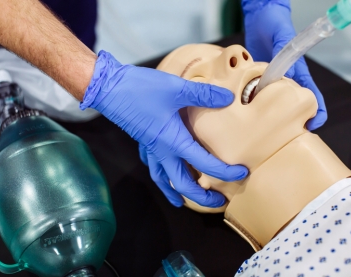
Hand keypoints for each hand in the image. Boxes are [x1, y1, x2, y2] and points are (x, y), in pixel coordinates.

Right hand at [81, 51, 247, 206]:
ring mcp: (150, 148)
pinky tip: (162, 171)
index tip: (241, 174)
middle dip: (200, 197)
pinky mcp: (142, 141)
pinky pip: (152, 164)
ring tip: (182, 203)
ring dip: (175, 192)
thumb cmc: (141, 90)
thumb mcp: (176, 88)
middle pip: (181, 183)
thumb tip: (228, 98)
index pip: (204, 164)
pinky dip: (159, 173)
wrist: (108, 89)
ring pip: (162, 178)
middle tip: (217, 202)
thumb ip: (204, 94)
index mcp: (173, 141)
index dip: (224, 172)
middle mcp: (162, 150)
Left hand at [241, 0, 326, 129]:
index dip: (316, 112)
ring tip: (267, 131)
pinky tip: (248, 114)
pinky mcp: (258, 77)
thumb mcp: (281, 37)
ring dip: (273, 116)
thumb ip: (285, 53)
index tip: (313, 126)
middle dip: (293, 121)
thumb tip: (290, 75)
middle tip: (286, 137)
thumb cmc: (276, 24)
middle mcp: (285, 78)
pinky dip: (255, 104)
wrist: (261, 16)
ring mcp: (271, 80)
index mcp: (297, 71)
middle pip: (293, 105)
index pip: (311, 95)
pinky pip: (257, 94)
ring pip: (275, 103)